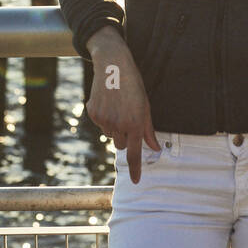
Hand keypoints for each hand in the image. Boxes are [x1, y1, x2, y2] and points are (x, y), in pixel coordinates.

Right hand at [85, 26, 159, 184]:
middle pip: (121, 145)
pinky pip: (100, 125)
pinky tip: (108, 102)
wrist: (113, 65)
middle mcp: (119, 125)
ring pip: (110, 135)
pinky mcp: (93, 113)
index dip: (136, 169)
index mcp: (135, 124)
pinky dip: (104, 118)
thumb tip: (154, 148)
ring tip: (118, 106)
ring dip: (114, 127)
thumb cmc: (133, 85)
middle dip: (125, 137)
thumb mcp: (146, 106)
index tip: (137, 182)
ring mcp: (104, 120)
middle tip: (127, 119)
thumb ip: (149, 130)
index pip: (134, 153)